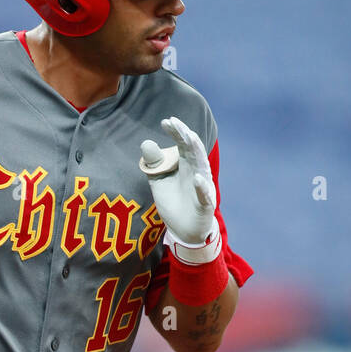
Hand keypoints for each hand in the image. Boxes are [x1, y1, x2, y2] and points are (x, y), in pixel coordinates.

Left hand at [140, 116, 218, 255]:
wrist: (183, 230)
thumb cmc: (173, 201)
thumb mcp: (159, 180)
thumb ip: (153, 163)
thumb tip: (145, 143)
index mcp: (185, 164)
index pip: (182, 144)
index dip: (176, 132)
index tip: (166, 121)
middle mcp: (196, 171)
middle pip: (193, 150)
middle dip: (185, 136)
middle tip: (176, 123)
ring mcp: (202, 187)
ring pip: (202, 167)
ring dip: (197, 152)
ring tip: (190, 138)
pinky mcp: (205, 205)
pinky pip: (204, 195)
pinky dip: (202, 187)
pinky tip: (197, 179)